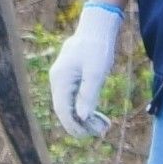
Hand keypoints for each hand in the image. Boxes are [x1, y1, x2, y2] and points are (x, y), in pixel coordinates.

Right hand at [46, 0, 125, 136]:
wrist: (97, 27)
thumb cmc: (98, 47)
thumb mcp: (97, 72)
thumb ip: (88, 94)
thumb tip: (82, 117)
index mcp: (61, 80)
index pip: (63, 110)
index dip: (75, 126)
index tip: (89, 136)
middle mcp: (57, 81)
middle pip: (65, 110)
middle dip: (82, 124)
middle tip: (103, 131)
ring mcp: (63, 80)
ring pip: (70, 106)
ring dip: (86, 118)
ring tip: (105, 126)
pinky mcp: (70, 78)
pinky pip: (74, 99)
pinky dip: (86, 108)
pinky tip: (99, 116)